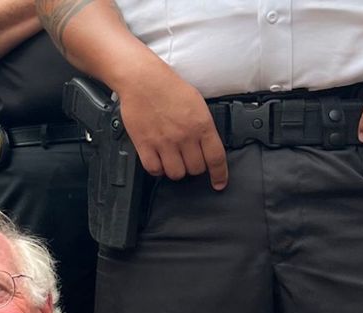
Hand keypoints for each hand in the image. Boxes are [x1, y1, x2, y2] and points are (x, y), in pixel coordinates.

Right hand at [117, 62, 227, 189]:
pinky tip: (158, 161)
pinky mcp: (145, 145)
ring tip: (173, 161)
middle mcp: (184, 136)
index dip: (219, 175)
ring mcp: (164, 142)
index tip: (219, 183)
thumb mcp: (197, 104)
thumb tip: (206, 144)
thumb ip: (203, 126)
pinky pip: (154, 169)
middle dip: (194, 167)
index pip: (216, 158)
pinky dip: (157, 169)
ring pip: (176, 173)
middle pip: (195, 169)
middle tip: (189, 160)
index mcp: (201, 125)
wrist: (143, 80)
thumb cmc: (168, 87)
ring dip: (176, 170)